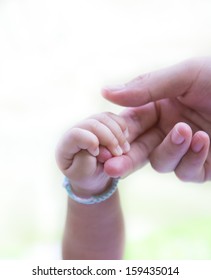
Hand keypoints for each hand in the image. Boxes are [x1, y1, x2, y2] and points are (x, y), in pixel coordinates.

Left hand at [55, 112, 129, 196]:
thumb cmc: (86, 175)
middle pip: (93, 124)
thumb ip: (86, 163)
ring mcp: (88, 124)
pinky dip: (121, 126)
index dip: (90, 141)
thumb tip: (99, 149)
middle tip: (120, 154)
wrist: (92, 174)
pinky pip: (112, 116)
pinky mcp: (100, 121)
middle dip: (110, 138)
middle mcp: (75, 131)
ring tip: (124, 150)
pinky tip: (125, 139)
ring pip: (104, 118)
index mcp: (65, 146)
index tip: (98, 154)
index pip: (75, 135)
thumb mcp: (83, 175)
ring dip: (118, 133)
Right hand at [102, 57, 210, 181]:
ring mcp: (185, 150)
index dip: (117, 134)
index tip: (105, 143)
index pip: (130, 124)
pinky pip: (187, 172)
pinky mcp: (203, 166)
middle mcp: (168, 129)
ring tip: (185, 130)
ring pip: (161, 163)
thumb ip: (146, 87)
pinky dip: (192, 157)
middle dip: (126, 159)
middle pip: (139, 150)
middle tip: (111, 167)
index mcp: (159, 107)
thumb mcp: (185, 75)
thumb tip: (105, 92)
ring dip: (169, 150)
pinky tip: (203, 139)